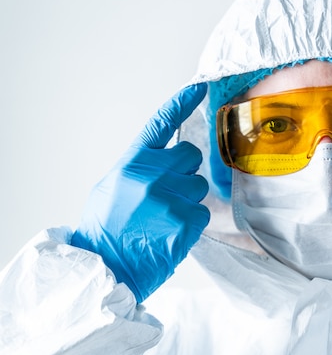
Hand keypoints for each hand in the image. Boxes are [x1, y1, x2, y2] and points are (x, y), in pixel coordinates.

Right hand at [71, 83, 209, 302]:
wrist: (104, 267)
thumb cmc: (105, 229)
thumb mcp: (111, 188)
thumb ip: (138, 169)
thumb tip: (161, 161)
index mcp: (132, 162)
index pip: (161, 123)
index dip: (182, 102)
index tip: (199, 87)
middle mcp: (152, 174)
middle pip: (191, 155)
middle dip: (185, 171)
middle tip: (167, 194)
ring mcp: (170, 196)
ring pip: (199, 185)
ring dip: (188, 199)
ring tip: (164, 218)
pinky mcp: (185, 220)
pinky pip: (203, 212)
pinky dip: (192, 223)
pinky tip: (171, 232)